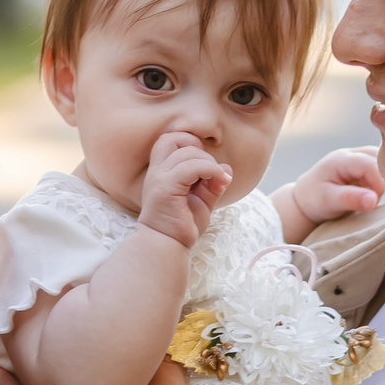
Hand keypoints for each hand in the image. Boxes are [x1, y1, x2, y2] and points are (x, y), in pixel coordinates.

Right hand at [136, 131, 231, 248]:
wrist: (166, 246)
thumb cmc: (181, 225)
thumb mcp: (201, 200)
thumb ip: (212, 183)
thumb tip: (226, 168)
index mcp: (161, 171)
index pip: (170, 139)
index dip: (190, 143)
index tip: (204, 165)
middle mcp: (157, 171)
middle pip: (176, 139)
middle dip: (200, 151)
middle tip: (211, 173)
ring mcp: (159, 178)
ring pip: (188, 152)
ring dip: (209, 163)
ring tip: (217, 182)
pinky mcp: (166, 188)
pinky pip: (191, 167)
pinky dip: (210, 170)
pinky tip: (218, 183)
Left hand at [287, 148, 384, 226]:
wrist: (305, 200)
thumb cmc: (314, 200)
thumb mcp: (328, 201)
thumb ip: (350, 199)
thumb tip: (373, 200)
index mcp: (342, 159)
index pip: (369, 164)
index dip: (380, 181)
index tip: (378, 200)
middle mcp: (353, 154)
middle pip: (381, 157)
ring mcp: (360, 159)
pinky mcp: (366, 168)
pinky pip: (384, 169)